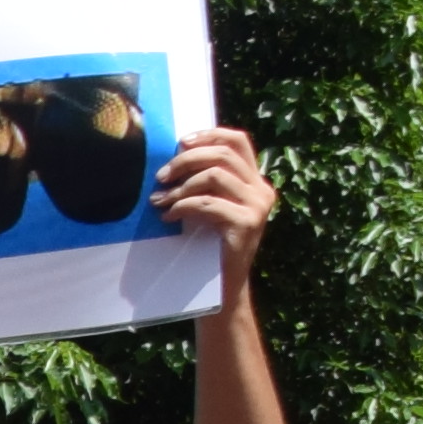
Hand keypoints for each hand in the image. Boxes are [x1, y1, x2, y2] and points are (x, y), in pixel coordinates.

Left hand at [153, 122, 274, 288]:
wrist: (224, 289)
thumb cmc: (210, 248)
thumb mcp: (210, 208)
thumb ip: (205, 184)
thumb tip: (176, 159)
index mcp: (255, 181)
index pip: (238, 141)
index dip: (210, 134)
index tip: (181, 141)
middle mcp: (261, 190)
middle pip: (224, 154)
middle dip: (187, 160)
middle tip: (161, 176)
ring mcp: (257, 206)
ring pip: (216, 176)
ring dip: (181, 186)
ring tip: (160, 200)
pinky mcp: (246, 224)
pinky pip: (208, 203)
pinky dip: (183, 206)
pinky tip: (168, 216)